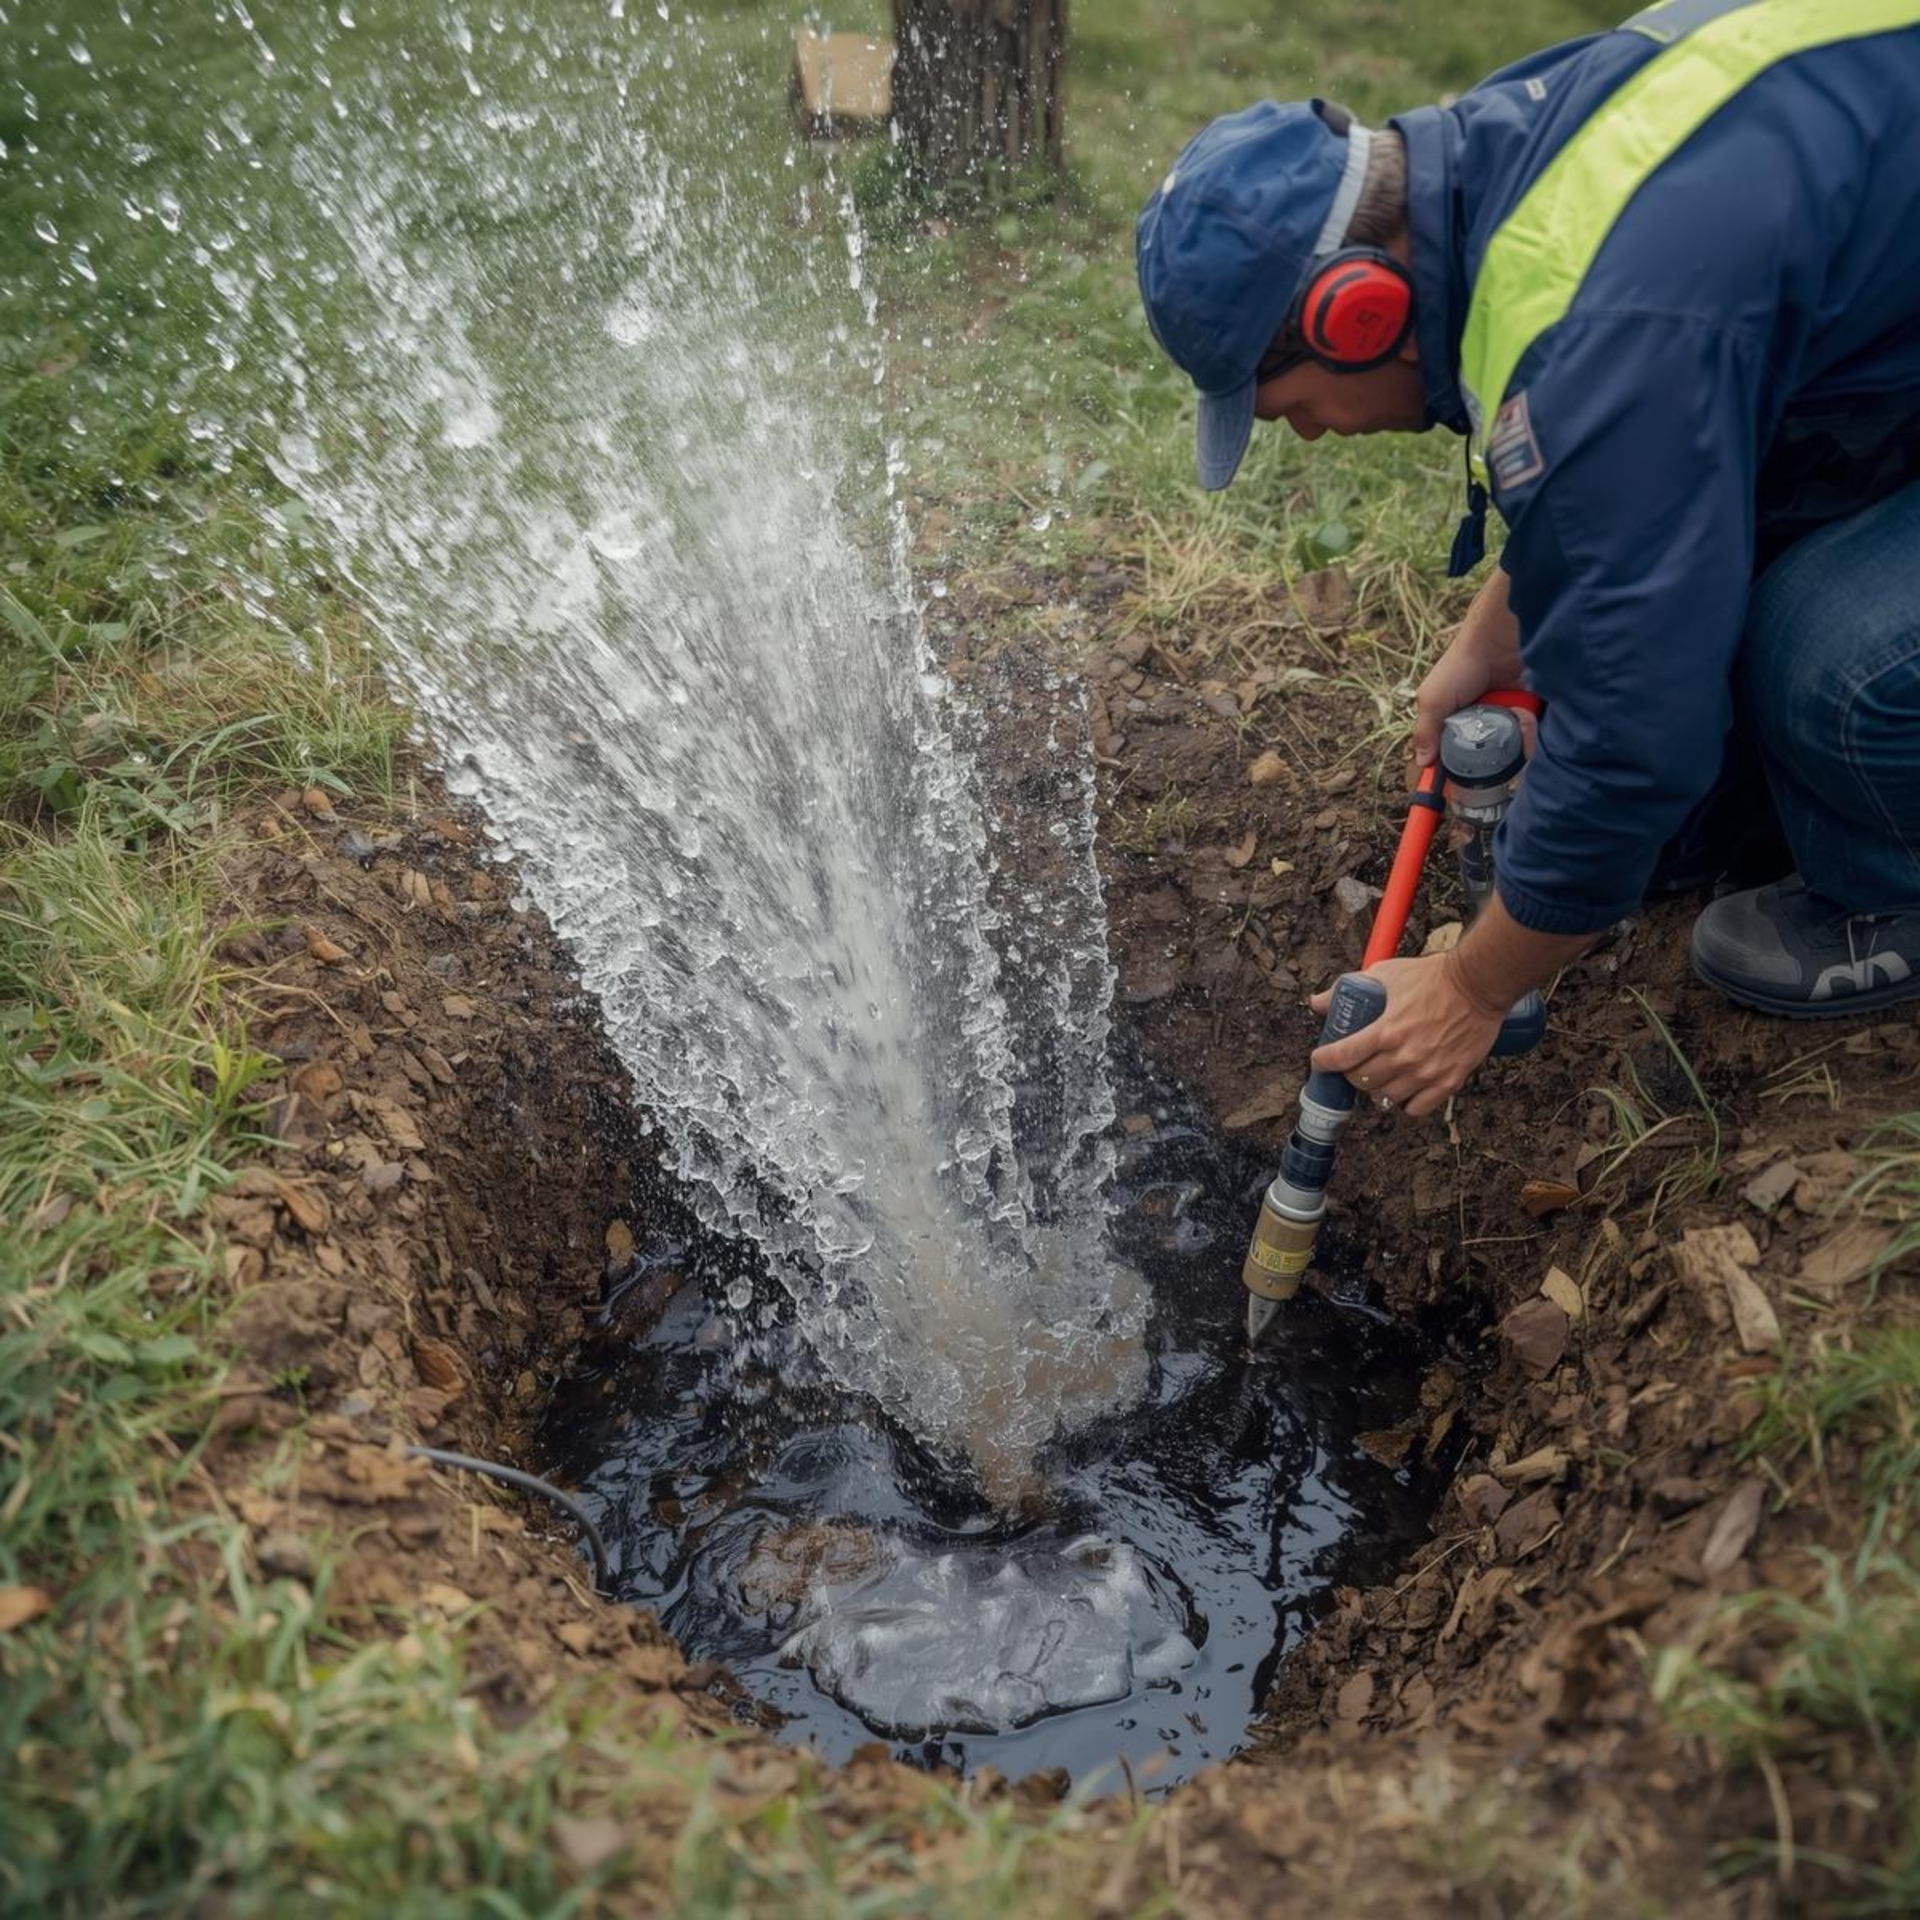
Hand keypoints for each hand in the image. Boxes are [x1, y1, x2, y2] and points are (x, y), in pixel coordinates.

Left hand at [1309, 953, 1507, 1119]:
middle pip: (1361, 1082)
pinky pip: (1417, 1109)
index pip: (1342, 1057)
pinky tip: (1404, 1090)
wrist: (1477, 985)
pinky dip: (1406, 1104)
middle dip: (1352, 1073)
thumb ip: (1349, 987)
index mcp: (1385, 1031)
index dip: (1324, 1061)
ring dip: (1378, 1089)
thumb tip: (1319, 1002)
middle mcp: (1404, 1056)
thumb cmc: (1433, 977)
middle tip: (1355, 1064)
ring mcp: (1427, 1072)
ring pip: (1386, 1098)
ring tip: (1381, 1076)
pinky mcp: (1449, 1080)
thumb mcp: (1386, 974)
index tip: (1321, 1060)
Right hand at [1412, 569, 1526, 765]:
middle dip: (1495, 758)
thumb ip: (1425, 731)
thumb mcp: (1433, 698)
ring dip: (1518, 738)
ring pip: (1517, 750)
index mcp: (1458, 724)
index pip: (1456, 758)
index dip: (1458, 774)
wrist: (1504, 636)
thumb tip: (1422, 764)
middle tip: (1496, 746)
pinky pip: (1539, 737)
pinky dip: (1536, 731)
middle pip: (1491, 760)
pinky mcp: (1535, 713)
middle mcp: (1486, 724)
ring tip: (1519, 717)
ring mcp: (1511, 719)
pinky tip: (1532, 715)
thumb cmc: (1463, 664)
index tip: (1458, 792)